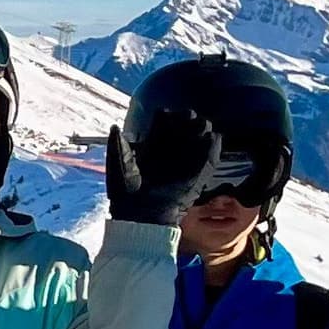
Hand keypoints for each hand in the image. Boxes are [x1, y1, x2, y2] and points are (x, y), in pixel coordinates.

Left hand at [106, 105, 221, 227]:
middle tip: (182, 125)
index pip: (167, 118)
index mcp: (154, 142)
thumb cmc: (126, 190)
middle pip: (188, 118)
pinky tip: (202, 143)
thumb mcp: (118, 165)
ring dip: (200, 127)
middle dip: (187, 117)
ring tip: (192, 134)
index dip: (168, 115)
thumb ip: (117, 144)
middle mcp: (173, 146)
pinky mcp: (203, 167)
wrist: (143, 212)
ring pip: (203, 128)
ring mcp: (189, 155)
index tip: (164, 119)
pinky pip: (214, 145)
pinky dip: (212, 141)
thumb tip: (114, 127)